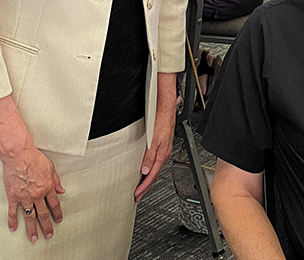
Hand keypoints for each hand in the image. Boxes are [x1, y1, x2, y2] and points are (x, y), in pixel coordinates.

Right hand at [2, 145, 64, 241]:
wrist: (19, 155)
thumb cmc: (34, 158)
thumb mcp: (51, 167)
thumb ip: (56, 180)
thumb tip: (61, 190)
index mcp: (47, 187)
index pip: (54, 204)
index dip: (57, 213)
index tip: (58, 220)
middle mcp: (37, 194)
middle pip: (43, 213)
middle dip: (46, 225)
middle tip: (49, 234)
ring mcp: (24, 197)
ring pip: (29, 216)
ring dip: (32, 228)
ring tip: (34, 238)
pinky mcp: (13, 196)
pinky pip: (12, 212)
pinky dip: (12, 221)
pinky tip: (14, 228)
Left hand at [134, 73, 175, 201]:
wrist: (167, 108)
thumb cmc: (162, 121)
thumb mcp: (153, 139)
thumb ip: (149, 155)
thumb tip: (145, 170)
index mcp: (162, 154)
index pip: (152, 175)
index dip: (144, 186)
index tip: (137, 195)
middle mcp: (163, 153)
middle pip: (154, 175)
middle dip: (146, 187)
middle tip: (138, 196)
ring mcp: (163, 149)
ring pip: (155, 169)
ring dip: (148, 179)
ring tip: (141, 187)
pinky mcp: (161, 145)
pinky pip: (156, 162)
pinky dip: (151, 170)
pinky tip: (147, 170)